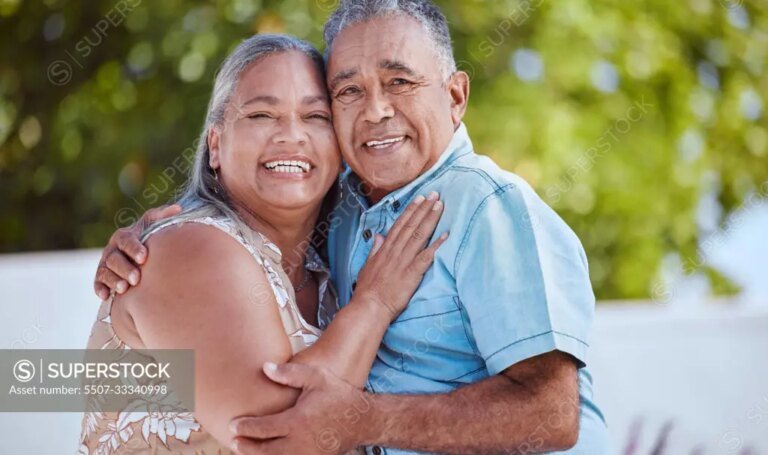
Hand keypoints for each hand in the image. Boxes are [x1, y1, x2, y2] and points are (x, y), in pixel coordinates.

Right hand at [94, 204, 181, 299]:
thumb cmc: (150, 238)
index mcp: (125, 236)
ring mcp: (106, 263)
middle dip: (125, 268)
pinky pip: (97, 282)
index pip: (126, 240)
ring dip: (113, 280)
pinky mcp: (102, 277)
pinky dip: (100, 288)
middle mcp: (113, 249)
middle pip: (114, 258)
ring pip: (105, 271)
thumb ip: (164, 217)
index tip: (144, 257)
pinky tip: (105, 295)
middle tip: (137, 279)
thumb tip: (177, 208)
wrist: (143, 256)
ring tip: (124, 289)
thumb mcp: (155, 226)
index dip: (134, 248)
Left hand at [230, 363, 369, 454]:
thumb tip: (265, 367)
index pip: (264, 428)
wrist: (363, 420)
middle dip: (247, 447)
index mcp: (297, 421)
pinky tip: (270, 454)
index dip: (246, 428)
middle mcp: (300, 442)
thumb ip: (290, 373)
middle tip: (234, 442)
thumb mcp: (316, 378)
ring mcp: (308, 454)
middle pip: (266, 450)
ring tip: (246, 451)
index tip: (233, 425)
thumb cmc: (338, 396)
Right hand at [354, 191, 447, 318]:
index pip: (400, 225)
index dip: (411, 211)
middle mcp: (395, 251)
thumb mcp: (367, 266)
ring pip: (419, 235)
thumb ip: (374, 250)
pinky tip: (446, 235)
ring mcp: (404, 261)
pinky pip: (427, 256)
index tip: (420, 199)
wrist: (370, 306)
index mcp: (385, 249)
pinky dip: (437, 245)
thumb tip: (378, 236)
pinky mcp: (412, 273)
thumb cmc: (368, 290)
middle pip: (411, 226)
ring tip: (440, 206)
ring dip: (430, 219)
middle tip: (435, 195)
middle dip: (423, 209)